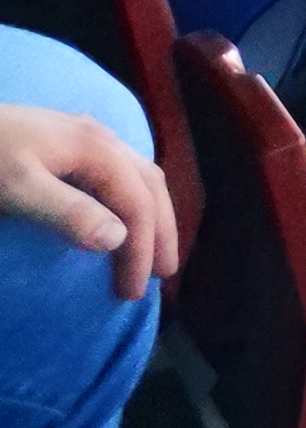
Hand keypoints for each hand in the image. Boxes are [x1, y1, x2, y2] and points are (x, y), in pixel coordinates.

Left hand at [0, 101, 176, 297]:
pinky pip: (121, 172)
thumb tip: (119, 238)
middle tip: (164, 273)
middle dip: (162, 230)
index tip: (134, 291)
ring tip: (152, 247)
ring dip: (152, 212)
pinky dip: (134, 198)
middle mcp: (104, 138)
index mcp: (98, 149)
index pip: (137, 203)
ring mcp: (89, 136)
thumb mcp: (20, 189)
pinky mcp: (72, 141)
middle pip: (150, 185)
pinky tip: (122, 211)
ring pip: (139, 175)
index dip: (142, 247)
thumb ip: (69, 212)